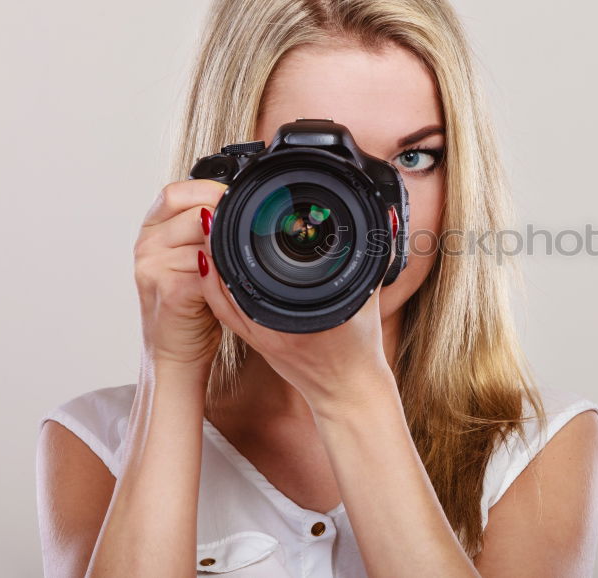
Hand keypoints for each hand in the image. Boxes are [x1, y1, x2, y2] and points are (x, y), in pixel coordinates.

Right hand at [133, 179, 228, 371]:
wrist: (174, 352)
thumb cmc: (190, 304)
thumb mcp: (192, 258)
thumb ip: (204, 230)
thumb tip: (240, 202)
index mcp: (150, 230)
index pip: (176, 193)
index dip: (208, 191)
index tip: (234, 201)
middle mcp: (146, 245)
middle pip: (195, 211)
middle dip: (226, 221)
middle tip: (245, 237)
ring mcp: (154, 267)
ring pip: (206, 237)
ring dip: (229, 249)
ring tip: (237, 265)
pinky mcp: (172, 291)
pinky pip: (209, 269)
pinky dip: (228, 273)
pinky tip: (232, 281)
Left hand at [197, 206, 395, 409]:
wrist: (347, 391)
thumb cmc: (360, 348)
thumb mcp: (370, 297)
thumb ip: (377, 255)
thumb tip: (389, 218)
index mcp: (302, 313)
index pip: (263, 266)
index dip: (246, 232)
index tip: (238, 205)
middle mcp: (274, 324)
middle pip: (232, 274)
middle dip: (222, 239)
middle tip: (216, 208)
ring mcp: (259, 334)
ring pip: (220, 291)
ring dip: (212, 258)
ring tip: (208, 227)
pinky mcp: (253, 340)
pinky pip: (223, 309)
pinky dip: (213, 283)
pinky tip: (210, 261)